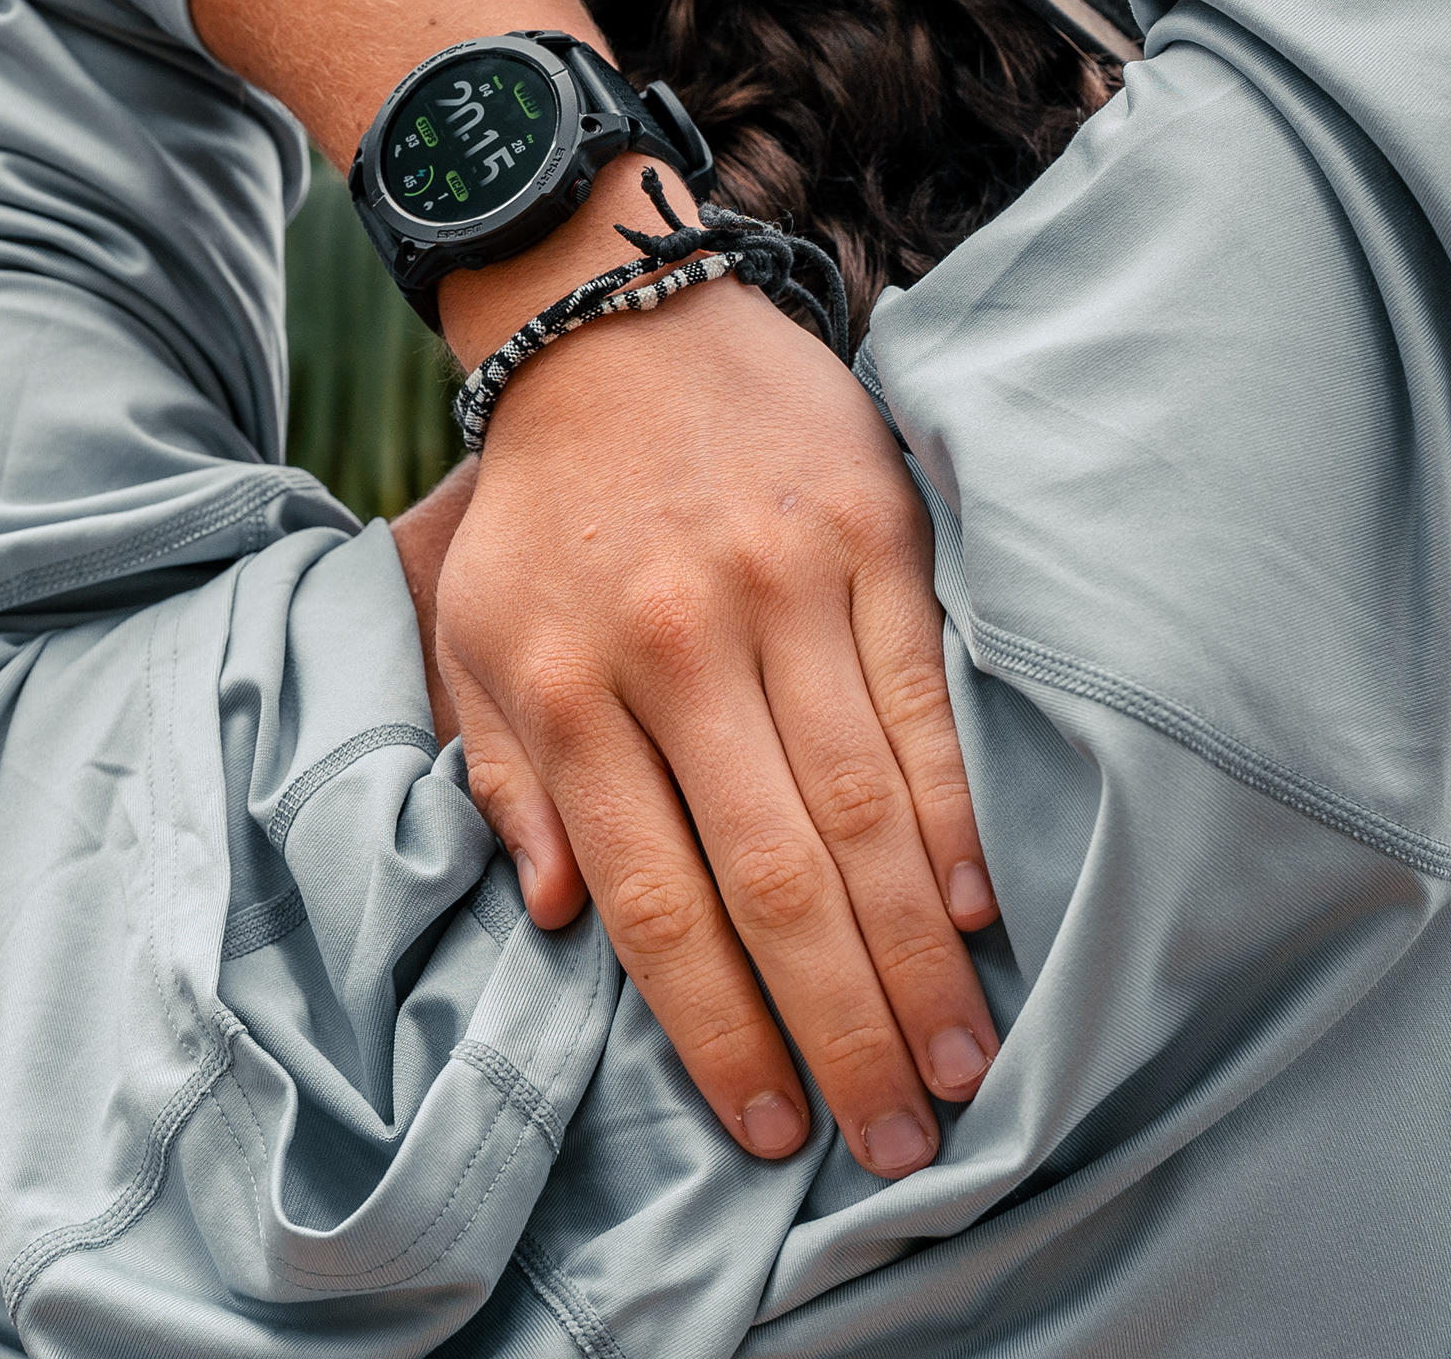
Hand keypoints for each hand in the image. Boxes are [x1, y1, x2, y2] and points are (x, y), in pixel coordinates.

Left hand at [186, 0, 988, 1178]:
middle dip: (845, 1028)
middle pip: (775, 875)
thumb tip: (548, 915)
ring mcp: (784, 587)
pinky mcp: (873, 537)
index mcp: (569, 681)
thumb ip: (504, 777)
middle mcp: (678, 643)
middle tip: (899, 1141)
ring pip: (864, 808)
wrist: (615, 309)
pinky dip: (953, 818)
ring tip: (964, 1061)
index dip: (717, 1026)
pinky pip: (922, 702)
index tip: (773, 1126)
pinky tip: (978, 913)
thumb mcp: (472, 635)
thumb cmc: (544, 505)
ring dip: (919, 957)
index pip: (653, 894)